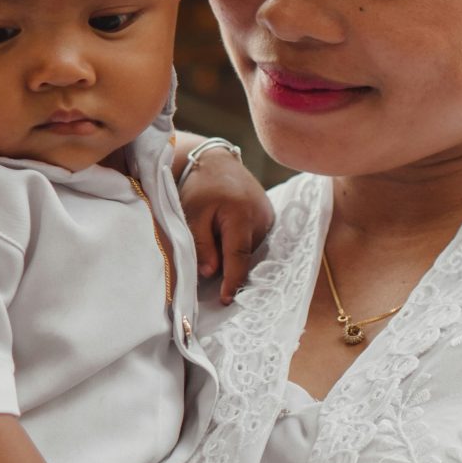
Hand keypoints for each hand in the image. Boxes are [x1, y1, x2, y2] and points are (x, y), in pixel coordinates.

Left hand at [178, 146, 270, 301]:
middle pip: (244, 255)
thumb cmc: (200, 188)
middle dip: (227, 265)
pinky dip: (240, 244)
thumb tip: (211, 273)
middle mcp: (261, 217)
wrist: (215, 162)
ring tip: (214, 238)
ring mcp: (268, 216)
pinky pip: (254, 240)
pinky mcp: (269, 216)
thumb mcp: (192, 216)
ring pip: (250, 249)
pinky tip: (226, 236)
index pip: (238, 257)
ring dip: (233, 253)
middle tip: (207, 263)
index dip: (232, 281)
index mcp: (240, 216)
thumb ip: (201, 245)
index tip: (226, 300)